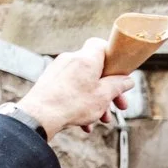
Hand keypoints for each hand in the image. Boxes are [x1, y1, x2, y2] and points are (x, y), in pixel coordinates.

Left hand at [15, 37, 134, 135]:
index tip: (120, 71)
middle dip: (109, 89)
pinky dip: (81, 103)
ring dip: (97, 100)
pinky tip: (85, 123)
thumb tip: (127, 80)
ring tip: (102, 119)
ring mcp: (59, 70)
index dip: (112, 55)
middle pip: (96, 69)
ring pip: (85, 82)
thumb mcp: (104, 96)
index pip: (100, 45)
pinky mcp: (51, 81)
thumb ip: (118, 85)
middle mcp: (71, 59)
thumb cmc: (73, 104)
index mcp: (86, 59)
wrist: (40, 115)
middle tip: (120, 105)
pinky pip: (72, 89)